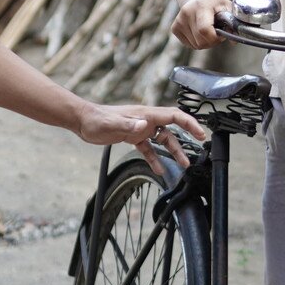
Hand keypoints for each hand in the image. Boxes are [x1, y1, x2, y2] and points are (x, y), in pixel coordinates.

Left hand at [79, 104, 208, 174]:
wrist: (83, 121)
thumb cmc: (96, 119)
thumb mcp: (111, 124)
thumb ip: (128, 125)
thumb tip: (143, 126)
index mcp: (145, 114)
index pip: (174, 116)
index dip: (189, 123)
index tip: (200, 133)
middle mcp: (146, 120)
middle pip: (172, 129)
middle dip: (186, 139)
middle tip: (198, 149)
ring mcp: (140, 128)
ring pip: (162, 140)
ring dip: (173, 152)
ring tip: (183, 165)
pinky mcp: (132, 137)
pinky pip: (148, 148)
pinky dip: (155, 158)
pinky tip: (159, 169)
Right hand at [171, 0, 231, 49]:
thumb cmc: (215, 4)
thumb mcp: (228, 8)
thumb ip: (233, 23)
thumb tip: (234, 42)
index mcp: (201, 6)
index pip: (204, 30)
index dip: (215, 38)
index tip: (221, 34)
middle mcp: (186, 12)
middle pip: (200, 41)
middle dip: (212, 41)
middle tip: (216, 32)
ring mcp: (178, 21)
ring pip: (196, 45)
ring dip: (205, 42)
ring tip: (208, 30)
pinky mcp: (174, 28)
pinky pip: (189, 45)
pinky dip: (197, 42)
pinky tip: (199, 31)